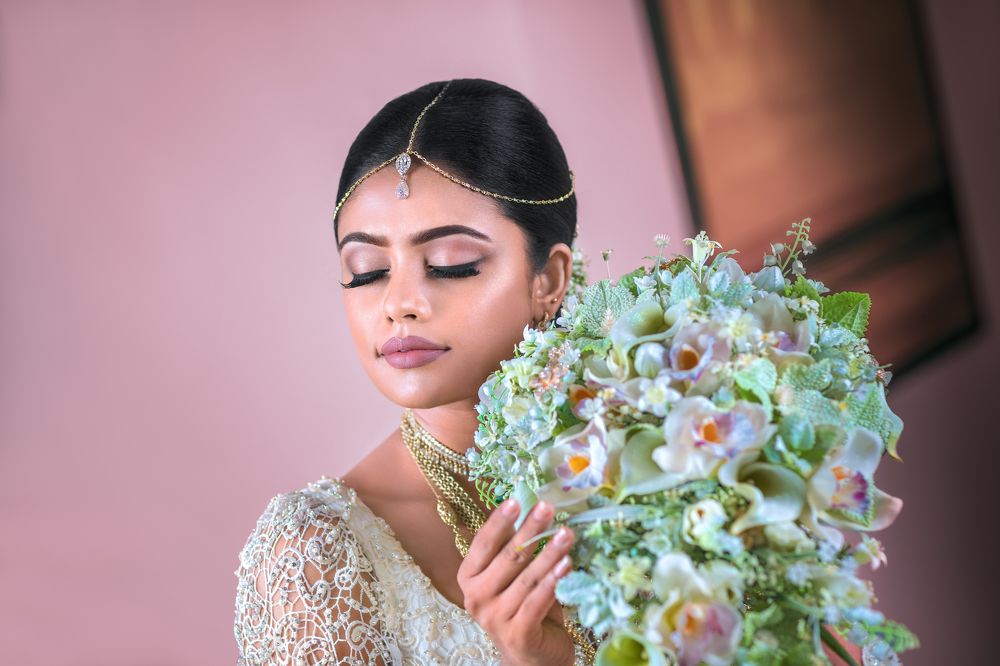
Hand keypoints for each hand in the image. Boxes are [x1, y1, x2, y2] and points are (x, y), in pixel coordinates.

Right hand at [457, 498, 576, 665]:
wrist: (532, 656)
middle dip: (531, 530)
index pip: (484, 543)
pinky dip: (553, 582)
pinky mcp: (517, 634)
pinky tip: (567, 565)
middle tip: (549, 508)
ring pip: (526, 578)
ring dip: (549, 553)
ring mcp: (495, 618)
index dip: (499, 521)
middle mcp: (475, 597)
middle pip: (507, 557)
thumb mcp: (513, 576)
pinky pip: (537, 602)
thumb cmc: (522, 606)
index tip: (516, 500)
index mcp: (468, 576)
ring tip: (567, 534)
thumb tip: (531, 507)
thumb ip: (514, 548)